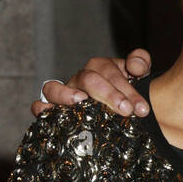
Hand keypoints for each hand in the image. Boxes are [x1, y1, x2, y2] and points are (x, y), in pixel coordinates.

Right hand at [31, 49, 151, 118]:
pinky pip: (40, 107)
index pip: (111, 71)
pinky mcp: (54, 111)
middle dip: (109, 94)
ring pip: (54, 88)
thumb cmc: (130, 97)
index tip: (142, 108)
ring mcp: (65, 94)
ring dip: (66, 95)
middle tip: (126, 110)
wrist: (123, 117)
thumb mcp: (140, 79)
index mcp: (102, 68)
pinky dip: (42, 109)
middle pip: (88, 79)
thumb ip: (141, 64)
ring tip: (81, 102)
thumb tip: (135, 66)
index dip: (127, 89)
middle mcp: (81, 79)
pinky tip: (52, 115)